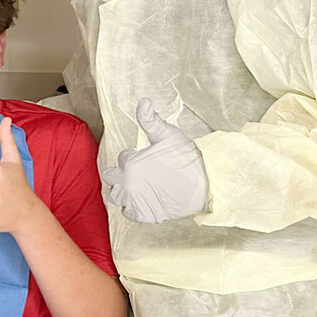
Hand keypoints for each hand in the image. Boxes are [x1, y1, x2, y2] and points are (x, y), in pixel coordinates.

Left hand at [101, 99, 208, 222]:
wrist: (205, 184)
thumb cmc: (187, 159)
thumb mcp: (167, 134)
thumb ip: (149, 119)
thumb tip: (143, 101)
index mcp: (130, 165)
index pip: (121, 158)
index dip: (132, 156)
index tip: (146, 157)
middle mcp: (128, 185)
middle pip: (110, 178)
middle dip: (121, 172)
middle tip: (138, 171)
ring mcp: (135, 202)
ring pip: (115, 196)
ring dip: (122, 189)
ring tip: (137, 184)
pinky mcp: (144, 215)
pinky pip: (126, 212)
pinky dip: (130, 206)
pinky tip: (141, 198)